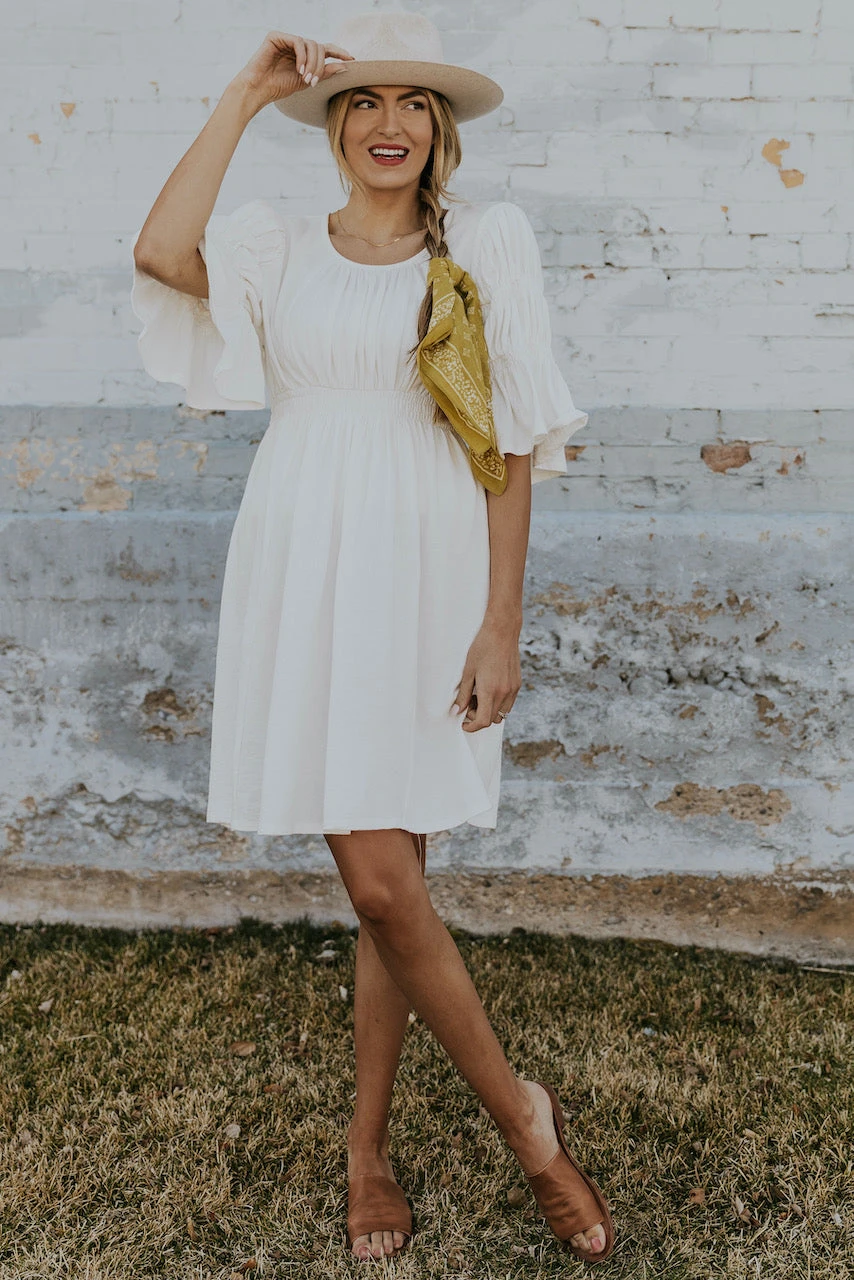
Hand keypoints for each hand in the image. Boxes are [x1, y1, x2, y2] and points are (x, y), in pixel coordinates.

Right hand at [232, 31, 354, 109]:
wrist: (259, 89)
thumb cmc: (279, 87)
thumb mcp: (307, 81)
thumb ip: (325, 73)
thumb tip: (345, 66)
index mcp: (303, 55)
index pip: (324, 49)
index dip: (338, 52)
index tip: (351, 59)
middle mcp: (296, 45)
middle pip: (319, 47)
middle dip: (320, 65)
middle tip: (313, 82)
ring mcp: (286, 39)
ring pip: (310, 44)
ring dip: (312, 63)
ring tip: (305, 78)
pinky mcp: (276, 36)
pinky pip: (298, 41)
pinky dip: (302, 56)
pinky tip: (299, 69)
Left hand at [451, 618, 521, 731]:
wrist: (502, 631)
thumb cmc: (482, 647)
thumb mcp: (468, 671)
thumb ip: (463, 694)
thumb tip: (457, 711)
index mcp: (490, 691)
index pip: (483, 721)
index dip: (472, 726)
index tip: (464, 723)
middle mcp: (504, 693)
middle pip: (492, 719)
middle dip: (478, 718)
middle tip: (468, 705)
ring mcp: (513, 689)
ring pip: (502, 713)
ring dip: (489, 712)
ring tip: (478, 696)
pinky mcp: (517, 684)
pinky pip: (509, 703)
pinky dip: (498, 704)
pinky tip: (489, 690)